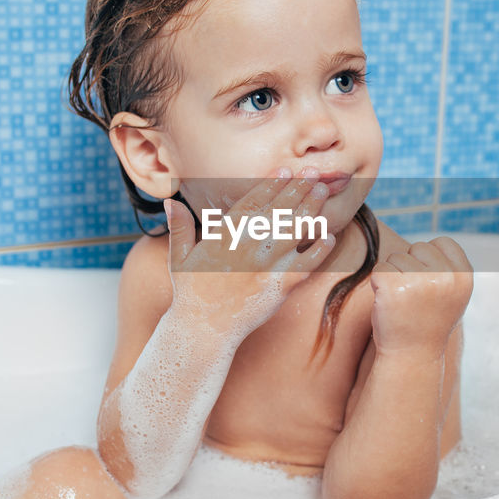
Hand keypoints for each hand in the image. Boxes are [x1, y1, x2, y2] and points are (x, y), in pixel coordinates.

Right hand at [165, 168, 335, 337]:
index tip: (287, 170)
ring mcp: (267, 264)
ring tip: (322, 193)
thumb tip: (170, 202)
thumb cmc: (192, 293)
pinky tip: (328, 236)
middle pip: (280, 209)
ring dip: (311, 209)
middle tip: (314, 174)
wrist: (204, 328)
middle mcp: (249, 244)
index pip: (254, 200)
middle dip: (298, 188)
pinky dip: (319, 249)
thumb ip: (179, 227)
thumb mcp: (179, 257)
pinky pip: (307, 263)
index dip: (273, 183)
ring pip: (296, 229)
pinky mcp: (281, 284)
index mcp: (226, 234)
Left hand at [369, 237, 472, 356]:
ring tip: (403, 302)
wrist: (411, 355)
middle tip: (414, 297)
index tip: (429, 286)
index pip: (442, 242)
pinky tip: (389, 303)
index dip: (430, 260)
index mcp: (464, 275)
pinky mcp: (393, 286)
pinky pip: (380, 268)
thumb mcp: (451, 293)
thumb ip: (448, 268)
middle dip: (411, 267)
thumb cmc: (428, 321)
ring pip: (397, 257)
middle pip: (417, 247)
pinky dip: (378, 283)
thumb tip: (428, 244)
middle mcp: (446, 276)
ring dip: (394, 276)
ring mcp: (420, 280)